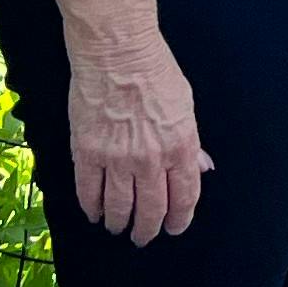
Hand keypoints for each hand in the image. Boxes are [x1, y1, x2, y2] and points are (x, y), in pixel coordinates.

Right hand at [67, 33, 209, 244]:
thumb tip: (201, 168)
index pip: (184, 197)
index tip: (173, 227)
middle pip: (151, 210)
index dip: (179, 219)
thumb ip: (191, 142)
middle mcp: (151, 159)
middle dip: (148, 230)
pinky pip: (88, 192)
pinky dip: (91, 208)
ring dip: (119, 223)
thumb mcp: (186, 105)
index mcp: (180, 146)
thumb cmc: (154, 70)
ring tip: (117, 227)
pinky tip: (94, 213)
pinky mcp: (87, 153)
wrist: (116, 50)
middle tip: (143, 236)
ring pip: (119, 208)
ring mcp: (117, 158)